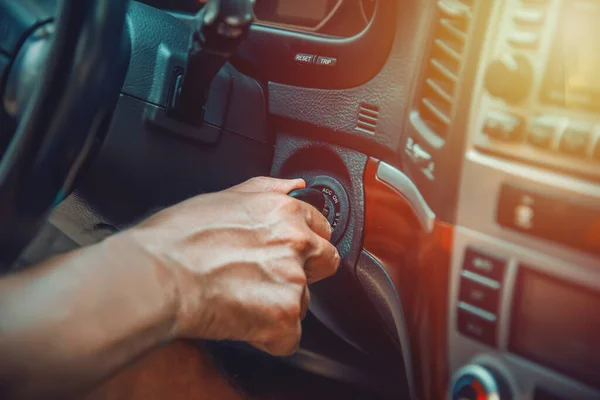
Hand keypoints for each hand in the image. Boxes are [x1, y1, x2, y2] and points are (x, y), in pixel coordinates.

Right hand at [124, 177, 339, 355]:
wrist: (156, 275)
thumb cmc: (177, 237)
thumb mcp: (225, 197)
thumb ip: (268, 189)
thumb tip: (295, 185)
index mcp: (284, 212)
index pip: (321, 228)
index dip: (304, 244)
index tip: (288, 253)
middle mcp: (296, 243)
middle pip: (324, 264)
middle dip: (304, 273)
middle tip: (266, 280)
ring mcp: (293, 281)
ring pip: (303, 302)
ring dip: (279, 306)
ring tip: (241, 301)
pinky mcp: (283, 318)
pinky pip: (289, 337)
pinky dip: (268, 338)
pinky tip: (241, 323)